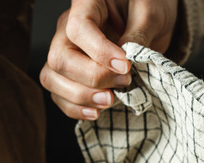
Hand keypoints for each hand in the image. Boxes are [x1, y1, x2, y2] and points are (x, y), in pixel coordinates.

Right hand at [39, 0, 178, 119]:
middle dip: (92, 78)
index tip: (124, 66)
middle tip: (124, 83)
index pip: (78, 28)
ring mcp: (66, 51)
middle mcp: (68, 28)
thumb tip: (124, 62)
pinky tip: (97, 111)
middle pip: (60, 58)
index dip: (99, 51)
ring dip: (80, 97)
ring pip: (52, 78)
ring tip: (111, 100)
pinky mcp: (70, 73)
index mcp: (87, 4)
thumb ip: (139, 35)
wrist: (147, 18)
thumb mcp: (151, 15)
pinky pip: (59, 94)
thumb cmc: (147, 9)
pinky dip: (75, 108)